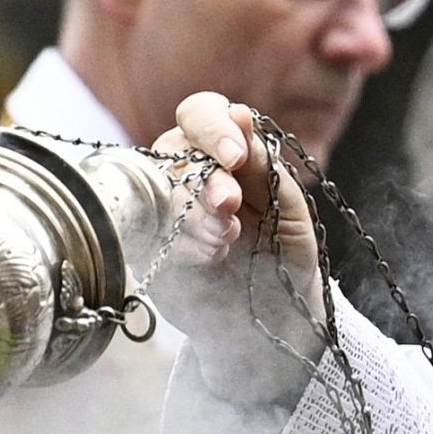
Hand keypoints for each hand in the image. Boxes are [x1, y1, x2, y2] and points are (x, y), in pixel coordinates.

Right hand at [151, 92, 326, 393]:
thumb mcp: (286, 208)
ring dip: (195, 215)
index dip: (213, 128)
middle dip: (205, 179)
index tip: (237, 157)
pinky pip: (147, 230)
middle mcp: (187, 172)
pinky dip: (180, 243)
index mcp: (224, 152)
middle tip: (229, 207)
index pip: (200, 115)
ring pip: (158, 189)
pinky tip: (208, 259)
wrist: (270, 319)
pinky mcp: (146, 244)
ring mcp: (162, 207)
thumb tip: (239, 114)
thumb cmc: (284, 255)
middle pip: (173, 149)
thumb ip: (263, 165)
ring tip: (227, 241)